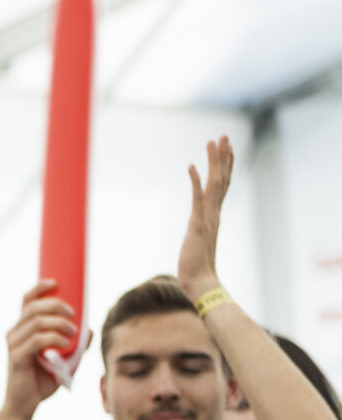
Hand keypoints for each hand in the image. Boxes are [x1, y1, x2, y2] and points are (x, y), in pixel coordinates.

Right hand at [0, 279, 83, 419]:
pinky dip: (54, 338)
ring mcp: (14, 345)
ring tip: (74, 331)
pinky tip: (65, 343)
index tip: (56, 282)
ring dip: (58, 322)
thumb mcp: (64, 358)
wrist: (27, 404)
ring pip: (36, 322)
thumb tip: (90, 328)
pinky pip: (36, 340)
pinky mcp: (17, 358)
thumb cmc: (43, 379)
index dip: (39, 288)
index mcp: (22, 328)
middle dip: (56, 305)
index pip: (26, 301)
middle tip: (74, 313)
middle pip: (33, 307)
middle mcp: (15, 333)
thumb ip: (76, 344)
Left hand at [177, 135, 233, 300]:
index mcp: (214, 216)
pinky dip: (195, 182)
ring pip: (214, 183)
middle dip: (223, 156)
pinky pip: (197, 199)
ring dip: (213, 162)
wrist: (202, 283)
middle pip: (223, 179)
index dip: (226, 166)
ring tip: (212, 141)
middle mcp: (214, 214)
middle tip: (224, 136)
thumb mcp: (198, 243)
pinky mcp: (198, 225)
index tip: (227, 148)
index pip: (223, 186)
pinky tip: (191, 167)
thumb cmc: (198, 267)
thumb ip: (200, 234)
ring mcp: (208, 218)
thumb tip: (199, 232)